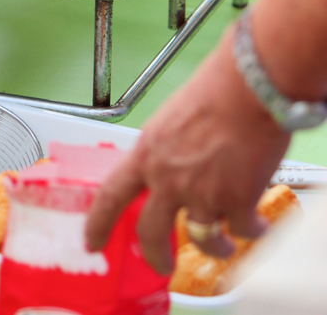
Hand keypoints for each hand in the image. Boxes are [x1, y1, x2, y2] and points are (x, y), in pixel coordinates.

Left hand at [84, 33, 288, 273]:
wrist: (249, 87)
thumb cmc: (215, 88)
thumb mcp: (172, 117)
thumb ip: (167, 148)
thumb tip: (173, 161)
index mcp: (147, 153)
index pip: (110, 195)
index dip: (98, 223)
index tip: (92, 241)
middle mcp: (168, 179)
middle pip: (151, 232)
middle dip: (156, 255)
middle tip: (161, 264)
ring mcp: (202, 195)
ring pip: (204, 241)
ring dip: (216, 247)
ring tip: (224, 245)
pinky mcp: (237, 203)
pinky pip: (242, 231)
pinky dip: (252, 230)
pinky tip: (258, 224)